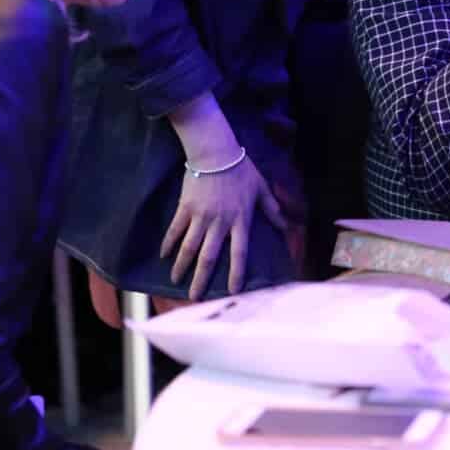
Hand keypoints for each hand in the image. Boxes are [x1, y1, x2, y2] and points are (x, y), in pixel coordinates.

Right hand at [161, 96, 287, 298]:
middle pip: (209, 256)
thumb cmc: (241, 169)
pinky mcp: (185, 208)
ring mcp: (200, 216)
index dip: (236, 273)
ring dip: (182, 265)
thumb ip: (272, 209)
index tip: (232, 291)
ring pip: (189, 247)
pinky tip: (163, 255)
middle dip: (201, 279)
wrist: (215, 152)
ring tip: (175, 280)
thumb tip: (286, 225)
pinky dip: (169, 242)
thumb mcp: (261, 188)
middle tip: (195, 297)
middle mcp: (220, 223)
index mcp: (240, 220)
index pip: (240, 253)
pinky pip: (175, 229)